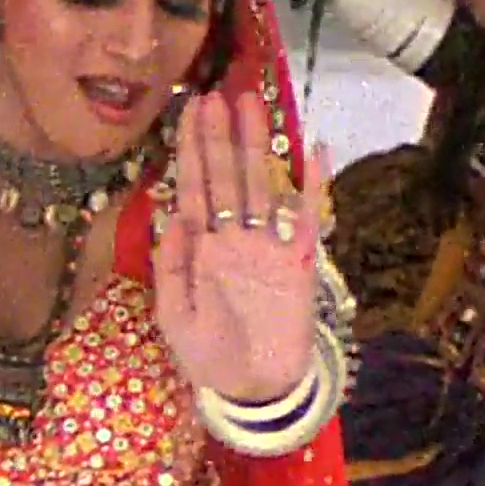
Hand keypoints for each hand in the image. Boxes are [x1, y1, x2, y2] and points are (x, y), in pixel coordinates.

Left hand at [157, 82, 327, 404]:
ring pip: (262, 186)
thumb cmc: (210, 358)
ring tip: (251, 105)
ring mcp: (269, 247)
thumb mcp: (174, 317)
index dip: (192, 150)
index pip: (194, 189)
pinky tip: (313, 149)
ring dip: (257, 146)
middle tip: (216, 93)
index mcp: (202, 250)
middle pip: (226, 178)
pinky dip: (312, 183)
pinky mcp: (301, 261)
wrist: (255, 392)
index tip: (189, 112)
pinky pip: (308, 216)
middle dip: (220, 136)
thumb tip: (173, 215)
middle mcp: (235, 240)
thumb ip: (171, 267)